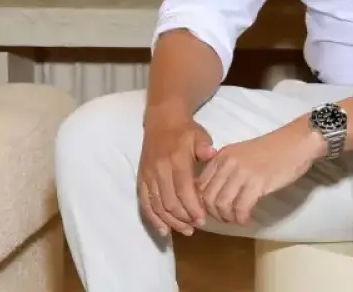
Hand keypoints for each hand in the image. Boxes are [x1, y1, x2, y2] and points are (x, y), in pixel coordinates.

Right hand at [138, 117, 216, 236]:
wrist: (162, 121)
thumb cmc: (185, 131)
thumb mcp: (200, 135)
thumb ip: (205, 147)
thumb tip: (211, 155)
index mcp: (176, 160)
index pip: (183, 189)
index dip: (193, 207)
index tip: (203, 219)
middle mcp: (159, 170)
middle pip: (170, 201)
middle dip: (184, 217)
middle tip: (196, 227)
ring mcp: (148, 176)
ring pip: (157, 205)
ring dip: (170, 221)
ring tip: (185, 230)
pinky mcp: (141, 179)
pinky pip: (145, 203)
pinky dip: (153, 219)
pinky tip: (163, 230)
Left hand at [196, 119, 324, 225]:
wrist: (298, 141)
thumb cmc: (274, 149)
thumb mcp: (243, 155)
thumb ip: (227, 169)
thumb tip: (216, 192)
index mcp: (222, 156)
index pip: (199, 185)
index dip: (202, 203)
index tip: (212, 211)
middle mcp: (228, 163)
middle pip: (207, 197)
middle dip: (213, 214)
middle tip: (225, 219)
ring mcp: (242, 173)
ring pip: (221, 204)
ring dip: (227, 218)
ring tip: (237, 220)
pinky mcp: (257, 183)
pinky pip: (240, 208)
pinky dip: (241, 218)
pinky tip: (247, 219)